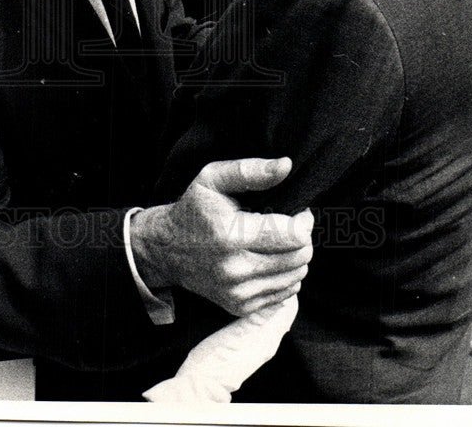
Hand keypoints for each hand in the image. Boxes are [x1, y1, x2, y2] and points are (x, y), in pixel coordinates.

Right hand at [130, 158, 312, 316]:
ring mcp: (238, 292)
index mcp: (231, 235)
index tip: (298, 211)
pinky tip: (272, 259)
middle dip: (303, 238)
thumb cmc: (194, 209)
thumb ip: (250, 171)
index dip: (304, 221)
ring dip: (296, 257)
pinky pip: (284, 293)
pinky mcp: (240, 306)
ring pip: (296, 277)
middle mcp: (235, 269)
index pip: (294, 235)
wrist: (167, 249)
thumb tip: (285, 166)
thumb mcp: (213, 178)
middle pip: (299, 258)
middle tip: (291, 225)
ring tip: (280, 241)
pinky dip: (286, 276)